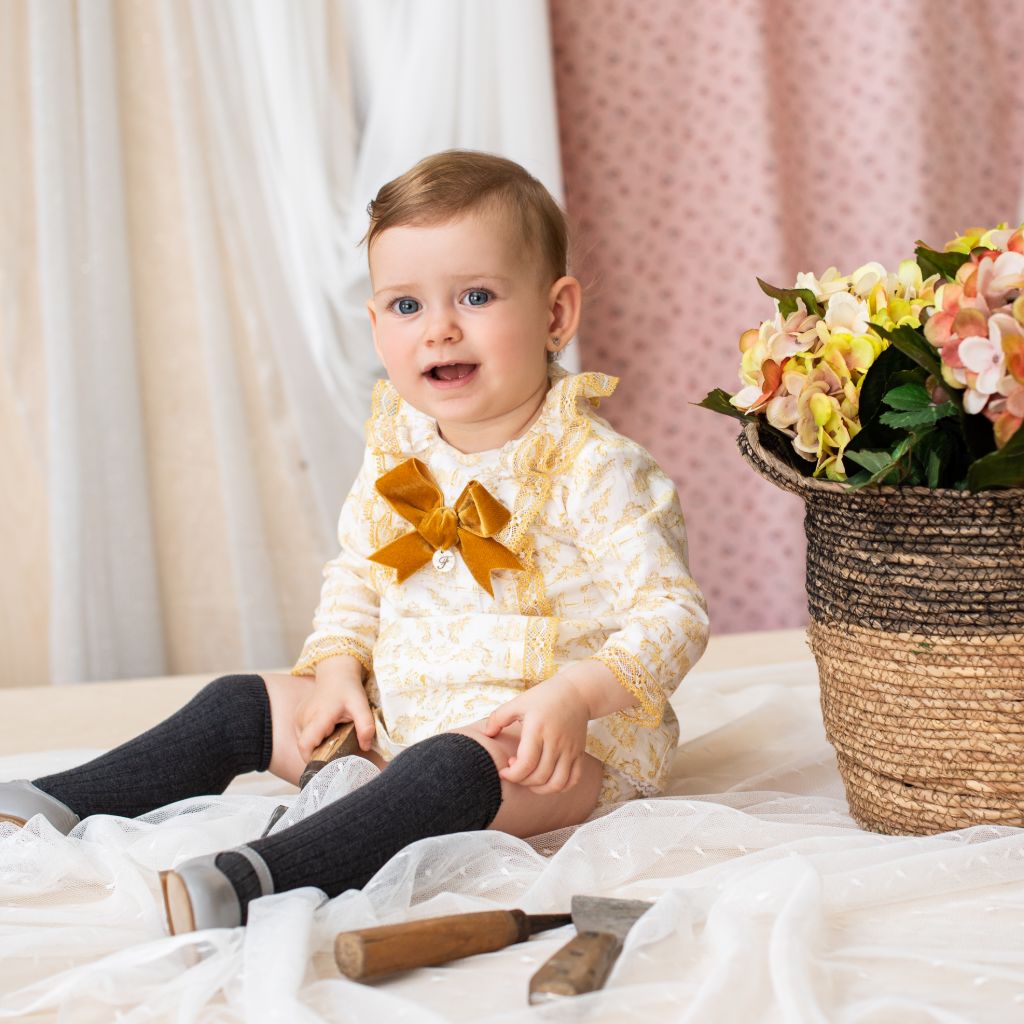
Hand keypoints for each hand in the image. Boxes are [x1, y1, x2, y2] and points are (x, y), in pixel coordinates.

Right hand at [294, 655, 374, 761]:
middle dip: (319, 753)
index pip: (305, 745)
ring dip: (317, 745)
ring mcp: (299, 717)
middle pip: (305, 747)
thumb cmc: (348, 689)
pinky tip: (327, 732)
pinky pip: (303, 735)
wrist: (336, 673)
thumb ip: (366, 726)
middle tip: (336, 751)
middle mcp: (304, 718)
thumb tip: (365, 747)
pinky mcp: (298, 717)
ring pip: (303, 742)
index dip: (312, 758)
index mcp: (318, 717)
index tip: (327, 762)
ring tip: (333, 738)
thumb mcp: (361, 705)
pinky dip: (314, 739)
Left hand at [481, 673, 589, 794]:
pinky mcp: (579, 753)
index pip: (526, 764)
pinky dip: (559, 787)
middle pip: (539, 777)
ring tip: (529, 779)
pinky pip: (573, 780)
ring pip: (556, 783)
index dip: (512, 775)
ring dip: (540, 789)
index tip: (504, 771)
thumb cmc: (544, 697)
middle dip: (522, 781)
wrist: (577, 692)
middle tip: (514, 771)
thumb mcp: (519, 702)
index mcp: (537, 729)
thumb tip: (486, 735)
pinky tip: (547, 780)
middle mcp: (556, 742)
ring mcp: (570, 750)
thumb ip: (498, 717)